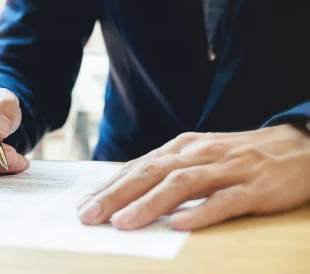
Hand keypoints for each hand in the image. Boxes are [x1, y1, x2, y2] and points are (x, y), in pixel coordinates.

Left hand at [77, 125, 309, 229]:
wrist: (296, 147)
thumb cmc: (237, 157)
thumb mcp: (198, 157)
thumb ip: (167, 172)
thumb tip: (127, 193)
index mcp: (182, 148)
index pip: (138, 167)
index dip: (109, 187)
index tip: (84, 206)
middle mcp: (199, 154)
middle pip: (152, 172)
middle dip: (117, 194)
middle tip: (90, 215)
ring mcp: (227, 170)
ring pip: (182, 184)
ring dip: (149, 204)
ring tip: (123, 222)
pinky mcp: (254, 188)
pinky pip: (225, 201)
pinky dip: (201, 212)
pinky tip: (181, 225)